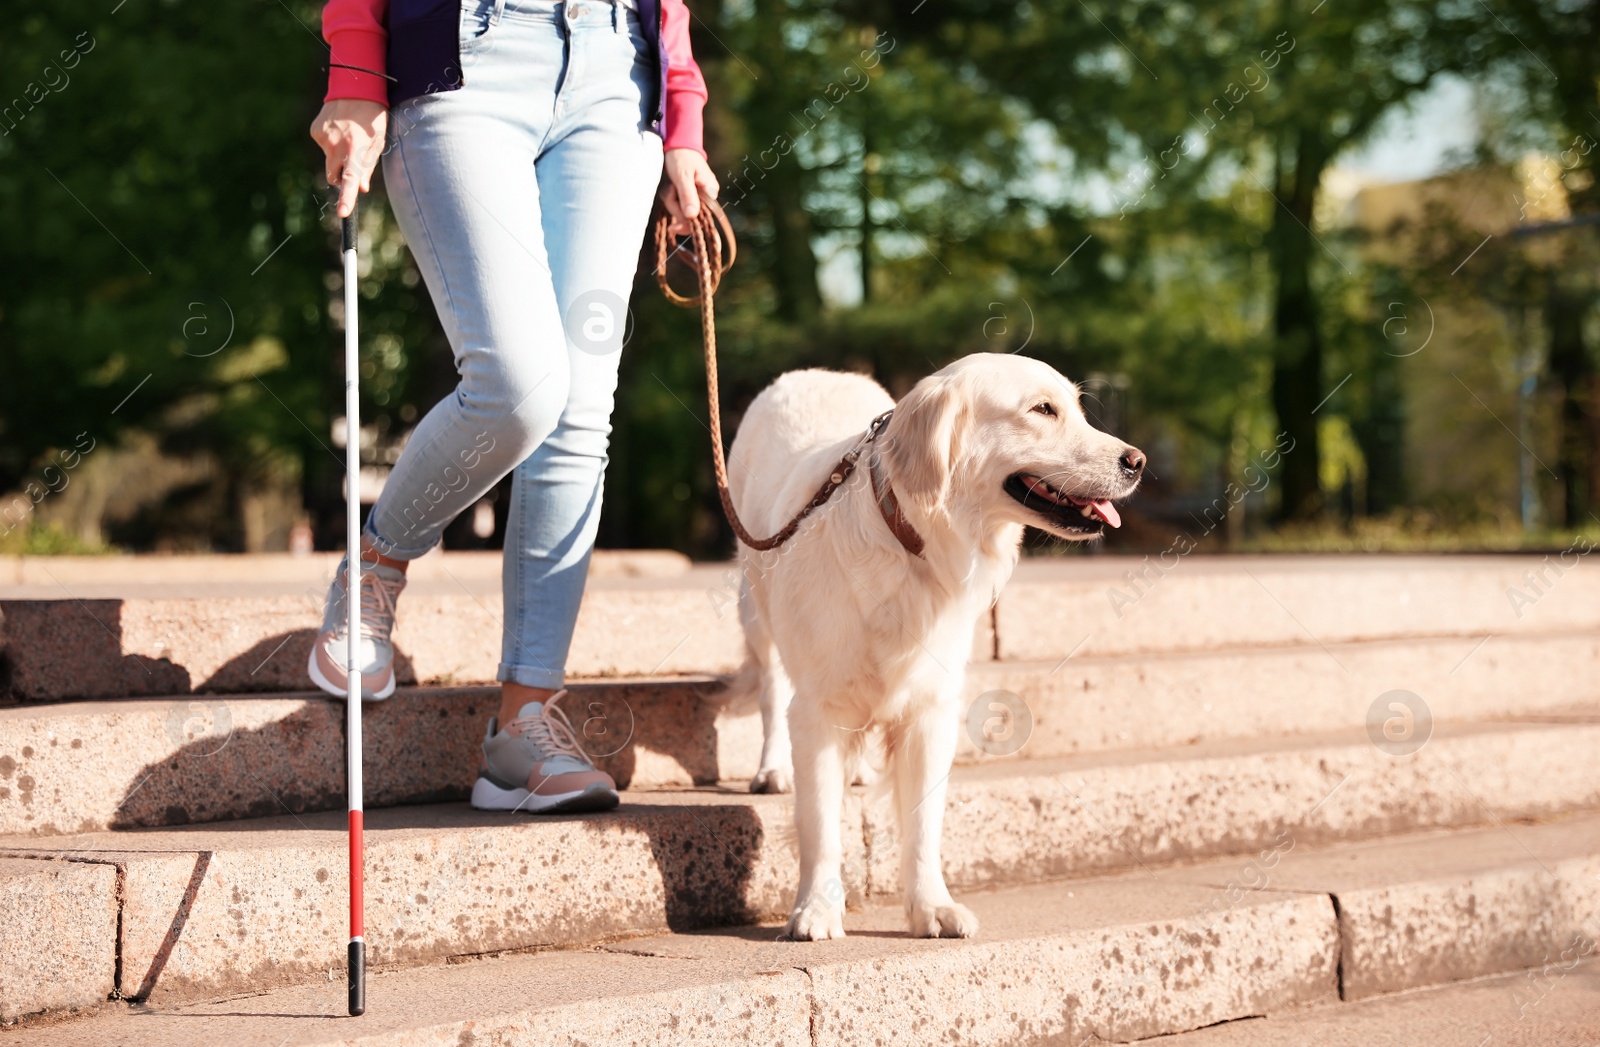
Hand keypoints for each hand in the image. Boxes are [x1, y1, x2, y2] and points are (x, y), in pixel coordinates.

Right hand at [309, 99, 388, 217]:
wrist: (355, 87)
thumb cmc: (372, 118)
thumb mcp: (378, 142)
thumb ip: (368, 166)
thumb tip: (361, 188)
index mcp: (355, 149)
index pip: (350, 180)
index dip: (347, 198)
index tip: (343, 213)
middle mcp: (336, 145)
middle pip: (334, 176)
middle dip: (341, 175)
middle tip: (353, 157)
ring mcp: (323, 137)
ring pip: (329, 160)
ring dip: (338, 155)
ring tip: (348, 135)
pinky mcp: (315, 131)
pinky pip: (323, 147)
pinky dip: (331, 143)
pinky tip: (339, 129)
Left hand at [658, 148, 719, 234]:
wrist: (677, 143)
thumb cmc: (682, 157)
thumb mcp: (683, 176)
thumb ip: (688, 196)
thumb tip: (692, 216)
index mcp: (710, 192)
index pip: (702, 218)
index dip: (688, 224)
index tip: (673, 228)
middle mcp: (706, 196)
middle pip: (689, 216)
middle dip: (675, 206)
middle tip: (670, 190)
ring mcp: (696, 196)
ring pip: (681, 210)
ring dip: (671, 200)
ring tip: (671, 185)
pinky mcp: (687, 194)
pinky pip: (677, 204)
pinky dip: (671, 197)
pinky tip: (670, 187)